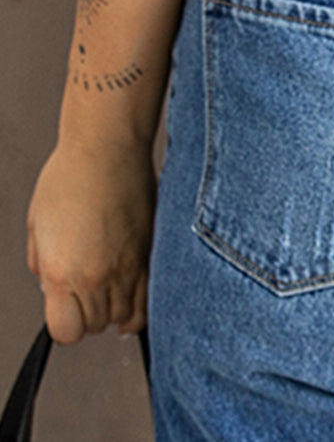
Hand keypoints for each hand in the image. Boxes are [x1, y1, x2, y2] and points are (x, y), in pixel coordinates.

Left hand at [25, 134, 156, 343]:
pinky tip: (134, 288)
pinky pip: (152, 297)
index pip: (66, 332)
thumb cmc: (72, 174)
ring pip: (126, 316)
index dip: (64, 323)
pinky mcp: (152, 251)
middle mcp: (96, 276)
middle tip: (85, 290)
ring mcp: (129, 266)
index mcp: (61, 273)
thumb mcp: (37, 224)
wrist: (108, 146)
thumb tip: (51, 283)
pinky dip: (144, 301)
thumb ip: (41, 263)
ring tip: (109, 287)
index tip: (64, 310)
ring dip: (116, 307)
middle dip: (89, 314)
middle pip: (96, 326)